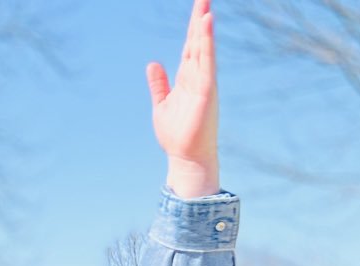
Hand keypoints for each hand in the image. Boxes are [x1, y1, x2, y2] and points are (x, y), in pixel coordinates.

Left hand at [147, 0, 218, 197]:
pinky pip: (206, 63)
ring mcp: (203, 83)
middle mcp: (198, 77)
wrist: (186, 157)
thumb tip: (153, 64)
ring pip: (203, 50)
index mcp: (187, 78)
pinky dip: (206, 45)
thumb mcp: (161, 104)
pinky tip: (206, 28)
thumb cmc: (176, 134)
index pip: (191, 46)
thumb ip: (159, 84)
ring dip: (204, 29)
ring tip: (205, 8)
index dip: (193, 27)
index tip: (198, 7)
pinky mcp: (206, 91)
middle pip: (198, 42)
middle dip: (200, 20)